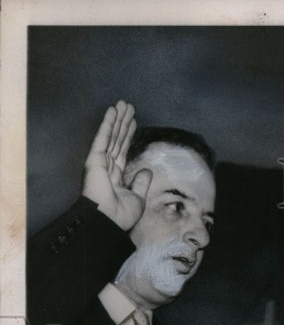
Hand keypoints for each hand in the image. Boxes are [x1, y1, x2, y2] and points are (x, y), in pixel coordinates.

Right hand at [82, 100, 151, 230]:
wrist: (108, 221)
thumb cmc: (121, 215)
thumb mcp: (138, 198)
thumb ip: (141, 183)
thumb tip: (147, 170)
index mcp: (116, 175)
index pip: (123, 150)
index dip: (128, 135)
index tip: (134, 122)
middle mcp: (108, 166)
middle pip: (117, 139)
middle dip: (123, 122)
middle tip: (129, 106)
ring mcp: (100, 161)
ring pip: (112, 135)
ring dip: (117, 118)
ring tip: (123, 103)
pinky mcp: (95, 159)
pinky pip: (103, 138)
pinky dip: (107, 124)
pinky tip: (112, 111)